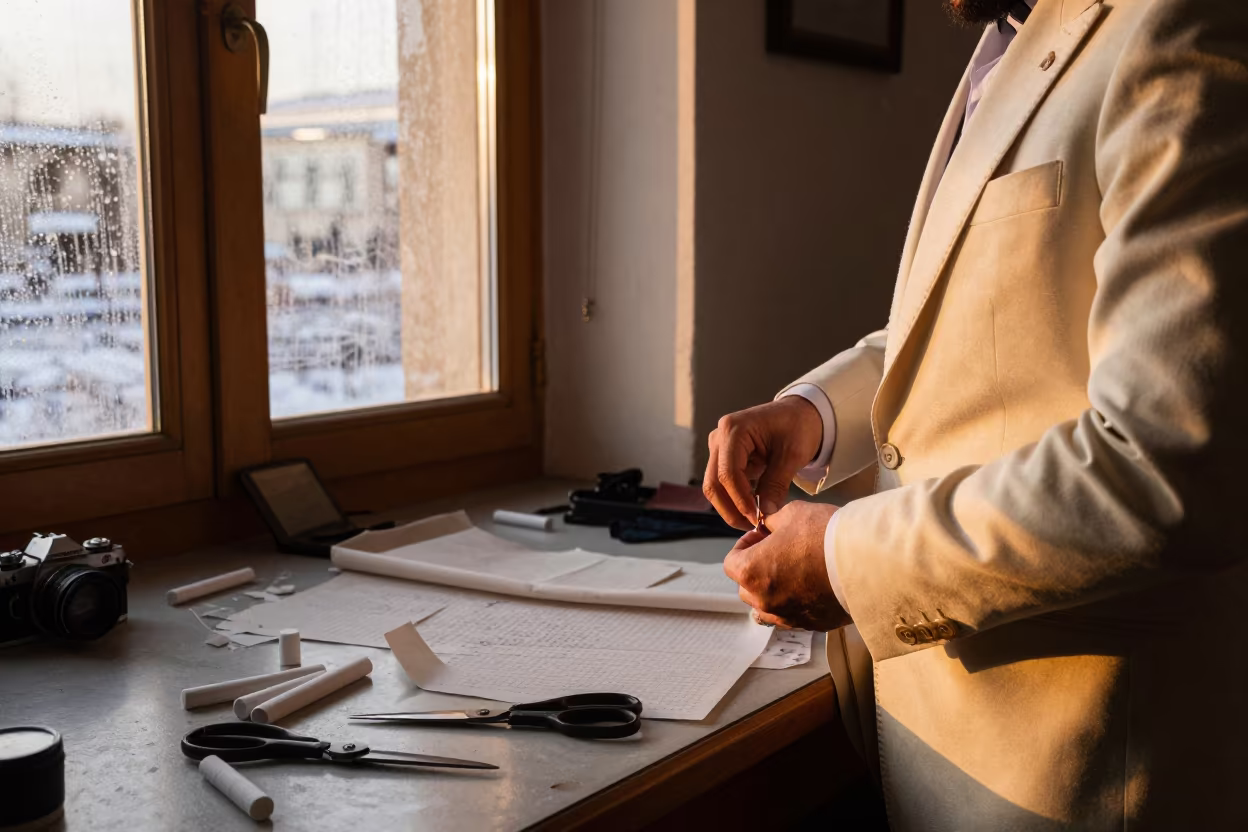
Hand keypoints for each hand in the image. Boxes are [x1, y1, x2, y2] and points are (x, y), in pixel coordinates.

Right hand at [703, 397, 822, 529]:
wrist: (799, 414)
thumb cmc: (797, 426)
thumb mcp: (792, 455)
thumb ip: (776, 483)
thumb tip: (765, 512)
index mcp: (734, 429)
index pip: (727, 474)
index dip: (740, 500)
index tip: (756, 518)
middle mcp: (719, 437)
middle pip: (713, 483)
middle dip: (731, 509)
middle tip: (752, 525)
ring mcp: (718, 447)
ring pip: (714, 486)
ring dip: (731, 507)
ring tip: (754, 519)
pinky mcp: (723, 457)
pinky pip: (722, 484)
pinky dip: (735, 499)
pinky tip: (753, 508)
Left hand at [723, 501, 849, 631]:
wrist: (866, 560)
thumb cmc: (825, 534)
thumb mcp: (792, 513)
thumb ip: (772, 521)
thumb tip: (767, 525)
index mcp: (751, 572)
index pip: (731, 562)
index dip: (744, 545)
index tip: (761, 536)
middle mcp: (764, 600)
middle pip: (746, 587)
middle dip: (757, 568)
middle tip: (778, 550)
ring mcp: (787, 616)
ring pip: (767, 606)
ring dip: (773, 589)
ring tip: (794, 570)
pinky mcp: (811, 625)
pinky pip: (793, 614)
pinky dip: (796, 602)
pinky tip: (813, 584)